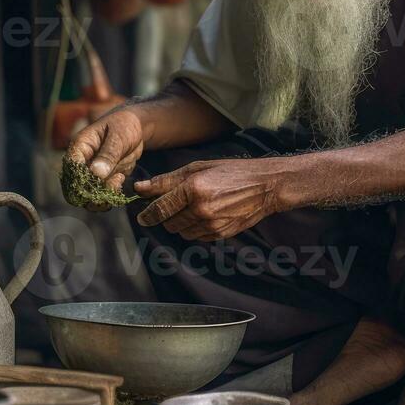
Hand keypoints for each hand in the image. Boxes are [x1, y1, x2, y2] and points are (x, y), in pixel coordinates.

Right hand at [66, 107, 146, 193]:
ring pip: (90, 195)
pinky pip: (103, 195)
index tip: (99, 179)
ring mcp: (92, 174)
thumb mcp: (118, 136)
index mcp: (80, 147)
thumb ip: (108, 154)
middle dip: (93, 192)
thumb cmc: (124, 126)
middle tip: (113, 183)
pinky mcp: (104, 181)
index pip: (71, 168)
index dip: (81, 179)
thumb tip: (96, 173)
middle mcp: (82, 163)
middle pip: (76, 187)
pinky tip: (121, 179)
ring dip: (104, 194)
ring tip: (119, 179)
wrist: (136, 129)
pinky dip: (112, 194)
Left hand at [134, 158, 291, 240]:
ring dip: (181, 223)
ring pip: (182, 232)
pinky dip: (195, 228)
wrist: (265, 186)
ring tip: (193, 207)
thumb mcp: (197, 168)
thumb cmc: (231, 172)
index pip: (160, 208)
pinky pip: (197, 237)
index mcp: (193, 189)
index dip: (147, 214)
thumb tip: (140, 189)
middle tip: (173, 205)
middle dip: (166, 216)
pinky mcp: (220, 234)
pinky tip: (206, 214)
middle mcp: (201, 209)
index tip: (142, 217)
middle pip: (169, 223)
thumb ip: (166, 180)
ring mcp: (212, 224)